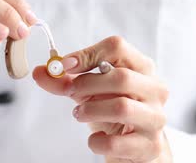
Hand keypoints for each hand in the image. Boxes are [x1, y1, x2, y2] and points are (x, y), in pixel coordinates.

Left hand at [34, 36, 171, 162]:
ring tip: (79, 114)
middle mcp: (155, 89)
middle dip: (87, 84)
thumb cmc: (113, 111)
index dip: (87, 54)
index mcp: (142, 67)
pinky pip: (116, 143)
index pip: (118, 47)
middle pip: (121, 77)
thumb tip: (40, 72)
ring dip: (91, 110)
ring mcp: (155, 118)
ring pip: (121, 107)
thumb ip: (65, 81)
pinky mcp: (150, 146)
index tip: (64, 66)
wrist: (135, 147)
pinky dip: (97, 141)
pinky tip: (95, 138)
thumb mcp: (90, 92)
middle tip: (70, 92)